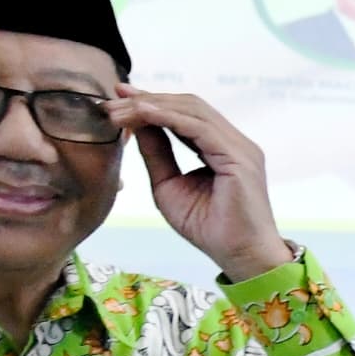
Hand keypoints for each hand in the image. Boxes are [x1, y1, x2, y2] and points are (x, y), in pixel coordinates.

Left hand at [113, 90, 293, 281]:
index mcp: (221, 148)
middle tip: (113, 100)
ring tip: (121, 109)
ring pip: (193, 110)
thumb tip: (137, 125)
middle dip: (149, 99)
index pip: (185, 115)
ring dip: (154, 105)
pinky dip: (168, 117)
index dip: (152, 103)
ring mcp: (240, 147)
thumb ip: (157, 154)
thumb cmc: (210, 229)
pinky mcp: (239, 157)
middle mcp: (234, 142)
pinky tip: (143, 113)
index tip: (119, 99)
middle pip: (189, 105)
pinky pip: (199, 127)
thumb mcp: (169, 186)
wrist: (241, 256)